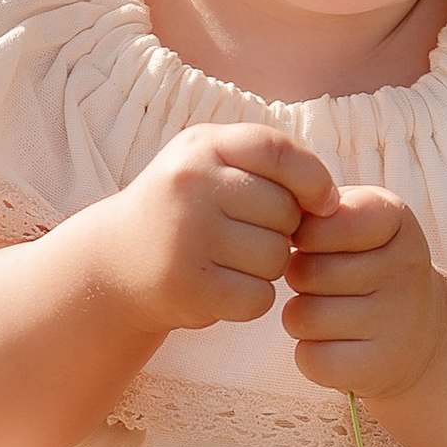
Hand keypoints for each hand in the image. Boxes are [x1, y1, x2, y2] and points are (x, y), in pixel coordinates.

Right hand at [105, 125, 338, 335]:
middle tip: (245, 238)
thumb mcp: (211, 166)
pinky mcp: (188, 285)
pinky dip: (250, 300)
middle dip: (280, 231)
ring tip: (229, 262)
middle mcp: (191, 184)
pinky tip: (222, 289)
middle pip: (285, 212)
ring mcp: (187, 235)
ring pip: (276, 258)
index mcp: (201, 146)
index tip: (323, 202)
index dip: (313, 178)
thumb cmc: (184, 211)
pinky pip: (258, 297)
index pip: (278, 150)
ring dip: (266, 269)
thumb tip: (332, 202)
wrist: (115, 264)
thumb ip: (269, 166)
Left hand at [282, 189, 446, 401]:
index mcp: (396, 219)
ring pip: (301, 317)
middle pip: (303, 272)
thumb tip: (274, 230)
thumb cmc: (371, 264)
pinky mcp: (380, 368)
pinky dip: (311, 355)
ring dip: (301, 318)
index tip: (317, 243)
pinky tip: (337, 345)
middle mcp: (405, 269)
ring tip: (330, 314)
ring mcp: (397, 322)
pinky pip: (311, 359)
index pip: (320, 223)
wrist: (425, 331)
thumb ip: (317, 211)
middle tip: (325, 285)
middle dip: (299, 279)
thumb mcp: (357, 218)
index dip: (303, 236)